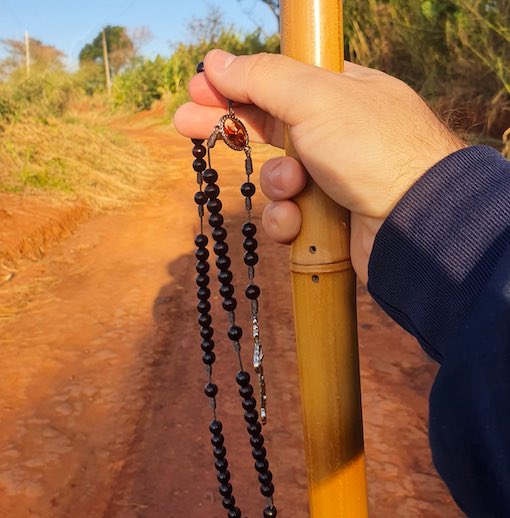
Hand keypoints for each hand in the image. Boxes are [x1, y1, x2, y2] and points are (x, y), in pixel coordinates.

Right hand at [174, 50, 463, 282]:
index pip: (274, 82)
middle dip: (227, 128)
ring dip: (277, 185)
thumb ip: (262, 78)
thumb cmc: (372, 149)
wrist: (415, 223)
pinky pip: (287, 216)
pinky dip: (287, 221)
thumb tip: (217, 60)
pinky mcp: (326, 217)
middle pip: (266, 126)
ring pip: (276, 179)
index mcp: (337, 92)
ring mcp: (331, 177)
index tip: (199, 88)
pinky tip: (299, 222)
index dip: (234, 85)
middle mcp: (333, 132)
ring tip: (294, 187)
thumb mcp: (316, 98)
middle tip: (184, 124)